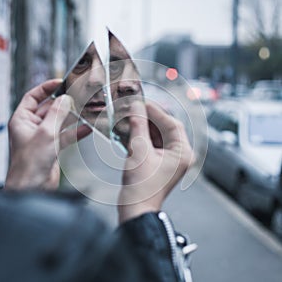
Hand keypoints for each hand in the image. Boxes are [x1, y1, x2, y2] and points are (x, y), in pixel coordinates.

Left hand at [5, 79, 90, 189]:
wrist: (33, 187)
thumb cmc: (30, 163)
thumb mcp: (46, 133)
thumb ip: (57, 114)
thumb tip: (65, 99)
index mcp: (22, 120)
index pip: (33, 97)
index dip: (46, 88)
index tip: (60, 83)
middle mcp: (32, 126)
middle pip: (49, 109)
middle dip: (63, 104)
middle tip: (77, 98)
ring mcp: (44, 137)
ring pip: (60, 122)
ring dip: (72, 118)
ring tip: (85, 111)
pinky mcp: (54, 147)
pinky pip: (66, 135)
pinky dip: (76, 131)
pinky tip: (87, 128)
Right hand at [118, 101, 194, 222]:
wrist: (135, 210)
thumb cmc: (141, 187)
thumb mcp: (139, 151)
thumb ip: (138, 126)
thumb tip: (136, 107)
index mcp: (182, 153)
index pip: (171, 124)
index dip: (156, 111)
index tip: (142, 103)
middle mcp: (179, 155)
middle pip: (165, 128)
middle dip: (149, 118)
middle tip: (135, 107)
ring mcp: (170, 159)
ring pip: (158, 135)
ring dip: (144, 126)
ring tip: (131, 116)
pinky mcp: (159, 162)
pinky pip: (152, 144)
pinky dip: (142, 136)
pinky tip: (131, 129)